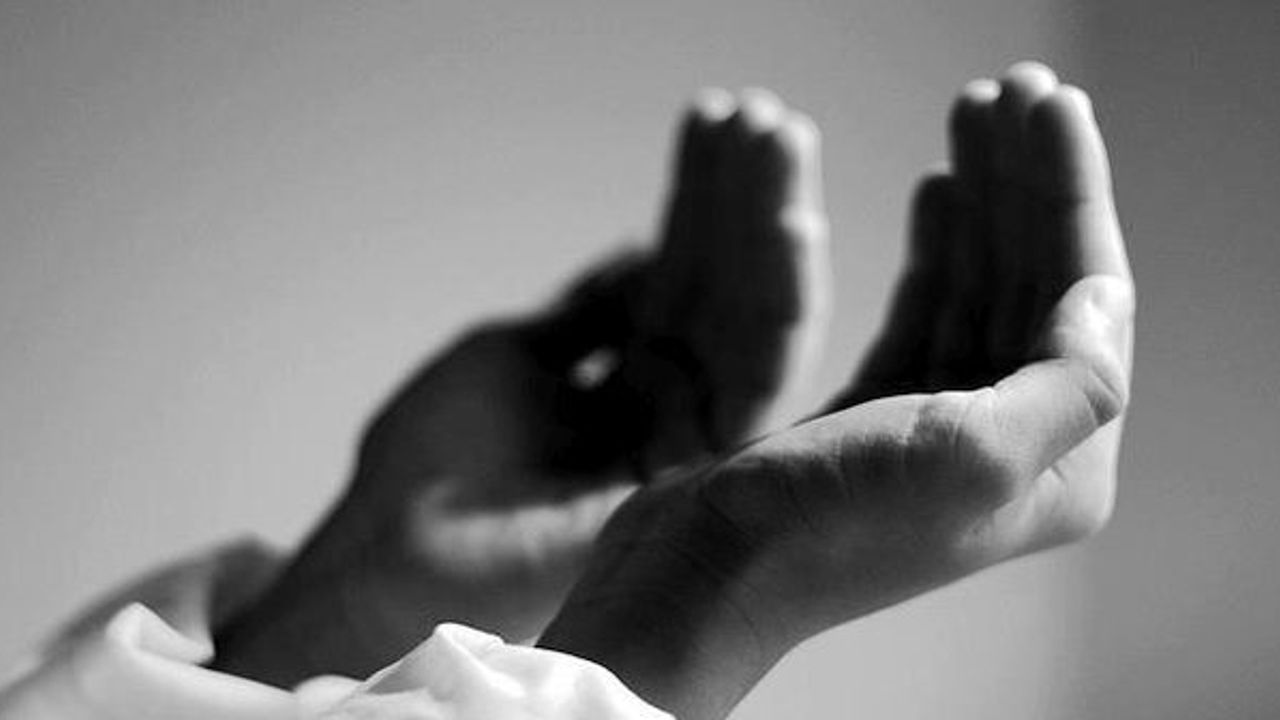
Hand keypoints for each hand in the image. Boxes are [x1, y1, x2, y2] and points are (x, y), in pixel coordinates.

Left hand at [212, 89, 828, 681]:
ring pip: (754, 323)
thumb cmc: (435, 458)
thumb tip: (649, 250)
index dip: (701, 202)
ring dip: (770, 229)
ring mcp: (691, 441)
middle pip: (725, 291)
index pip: (683, 278)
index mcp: (630, 384)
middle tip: (765, 118)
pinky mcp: (703, 474)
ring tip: (780, 141)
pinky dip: (777, 302)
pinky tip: (788, 227)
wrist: (393, 549)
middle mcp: (671, 409)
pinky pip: (757, 381)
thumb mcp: (516, 351)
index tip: (717, 121)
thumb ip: (593, 310)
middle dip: (746, 201)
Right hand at [540, 63, 1133, 719]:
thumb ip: (1071, 383)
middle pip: (1035, 283)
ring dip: (982, 202)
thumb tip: (1103, 295)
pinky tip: (937, 192)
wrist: (703, 576)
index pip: (1086, 298)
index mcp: (1059, 466)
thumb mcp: (969, 458)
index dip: (1071, 192)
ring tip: (973, 116)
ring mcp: (943, 430)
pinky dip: (938, 249)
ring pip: (981, 289)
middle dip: (1026, 182)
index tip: (1047, 103)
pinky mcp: (878, 417)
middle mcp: (1012, 449)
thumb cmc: (824, 527)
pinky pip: (929, 312)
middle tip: (1007, 90)